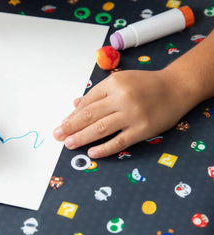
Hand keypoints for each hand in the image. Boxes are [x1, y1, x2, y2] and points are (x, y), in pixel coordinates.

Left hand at [54, 69, 188, 157]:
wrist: (176, 87)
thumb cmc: (146, 85)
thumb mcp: (121, 82)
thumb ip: (98, 94)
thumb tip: (75, 105)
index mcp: (113, 83)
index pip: (87, 102)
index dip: (73, 115)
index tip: (63, 124)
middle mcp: (121, 98)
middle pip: (89, 115)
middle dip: (70, 127)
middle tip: (57, 135)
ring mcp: (132, 114)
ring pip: (100, 128)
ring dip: (81, 137)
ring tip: (69, 144)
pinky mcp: (142, 129)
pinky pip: (119, 141)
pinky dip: (104, 148)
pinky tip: (92, 153)